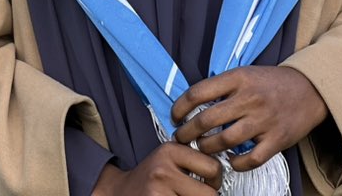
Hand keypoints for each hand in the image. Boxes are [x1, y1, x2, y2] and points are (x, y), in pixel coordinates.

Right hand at [92, 142, 221, 195]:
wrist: (119, 192)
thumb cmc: (150, 178)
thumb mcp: (168, 159)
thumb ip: (192, 160)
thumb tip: (222, 171)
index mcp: (170, 150)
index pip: (213, 166)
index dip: (216, 179)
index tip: (209, 182)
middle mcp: (163, 169)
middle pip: (210, 193)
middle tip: (199, 194)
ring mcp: (158, 191)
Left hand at [172, 66, 327, 171]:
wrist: (309, 89)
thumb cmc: (271, 81)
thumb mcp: (245, 73)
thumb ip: (223, 86)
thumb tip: (192, 102)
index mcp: (238, 78)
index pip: (198, 93)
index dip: (180, 107)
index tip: (175, 116)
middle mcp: (249, 98)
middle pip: (206, 120)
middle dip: (187, 132)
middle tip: (180, 137)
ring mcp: (263, 120)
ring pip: (224, 141)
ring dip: (207, 148)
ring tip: (201, 148)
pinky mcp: (277, 140)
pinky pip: (250, 159)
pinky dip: (236, 163)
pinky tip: (230, 160)